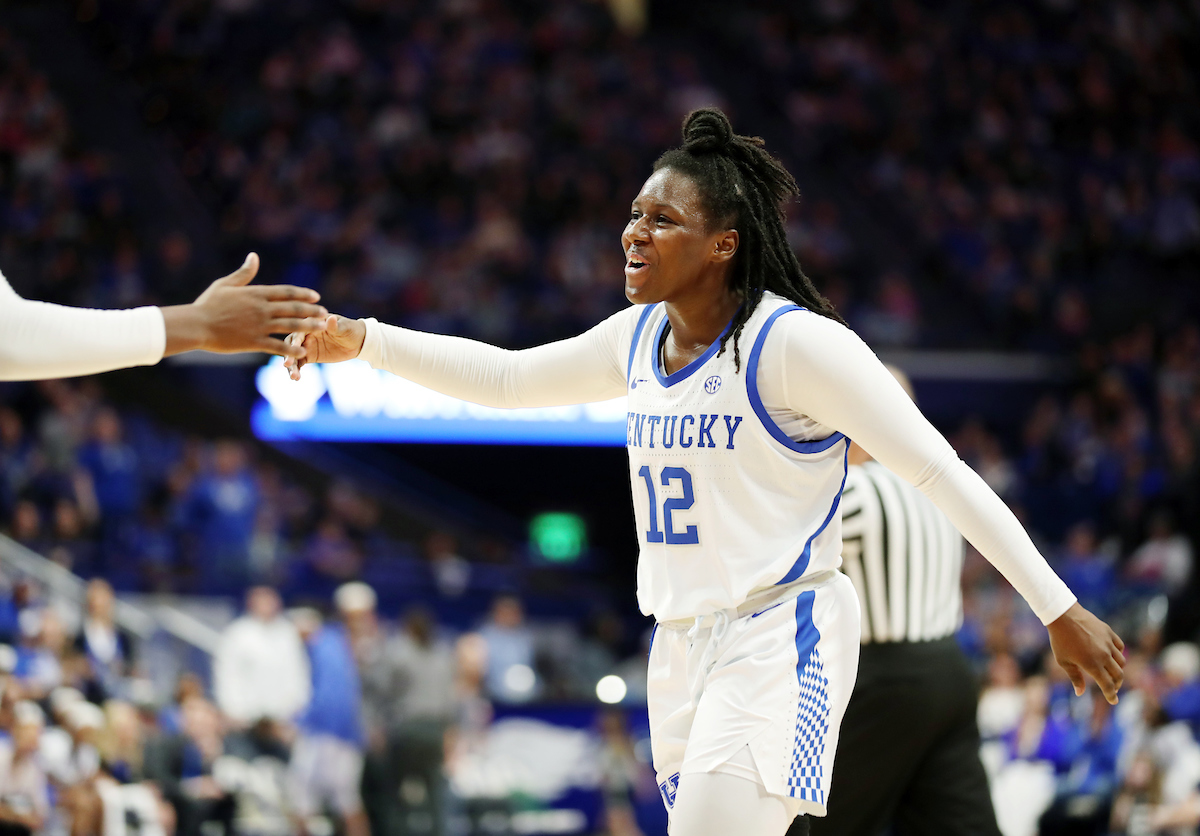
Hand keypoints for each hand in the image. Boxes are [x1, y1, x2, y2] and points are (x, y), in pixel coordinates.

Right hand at [161, 253, 328, 356]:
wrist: (196, 325)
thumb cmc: (207, 304)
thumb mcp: (225, 284)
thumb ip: (244, 273)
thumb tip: (254, 256)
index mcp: (256, 294)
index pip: (286, 292)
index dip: (303, 294)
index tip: (316, 296)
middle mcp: (261, 308)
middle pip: (293, 308)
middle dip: (312, 310)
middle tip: (325, 312)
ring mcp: (259, 325)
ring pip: (290, 326)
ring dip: (309, 326)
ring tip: (322, 327)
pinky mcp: (253, 341)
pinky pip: (277, 346)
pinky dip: (291, 349)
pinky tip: (304, 352)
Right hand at [284, 314, 366, 379]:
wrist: (357, 341)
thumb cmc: (351, 330)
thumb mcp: (344, 328)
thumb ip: (335, 326)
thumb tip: (331, 319)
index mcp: (312, 322)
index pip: (301, 330)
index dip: (296, 339)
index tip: (293, 348)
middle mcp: (305, 333)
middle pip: (292, 343)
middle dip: (288, 353)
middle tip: (287, 364)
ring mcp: (306, 345)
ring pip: (293, 355)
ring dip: (291, 365)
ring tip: (294, 376)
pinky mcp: (309, 356)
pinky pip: (299, 363)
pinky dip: (296, 370)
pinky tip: (296, 378)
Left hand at [1047, 602, 1125, 704]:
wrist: (1063, 615)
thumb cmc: (1060, 640)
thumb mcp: (1063, 661)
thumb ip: (1075, 677)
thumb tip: (1080, 693)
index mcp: (1092, 664)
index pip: (1107, 685)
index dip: (1111, 695)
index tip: (1113, 701)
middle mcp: (1103, 655)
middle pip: (1118, 675)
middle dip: (1117, 684)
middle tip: (1112, 687)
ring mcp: (1108, 643)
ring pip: (1121, 662)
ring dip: (1118, 670)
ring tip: (1111, 672)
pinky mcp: (1109, 632)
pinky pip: (1120, 647)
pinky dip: (1118, 654)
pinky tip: (1112, 656)